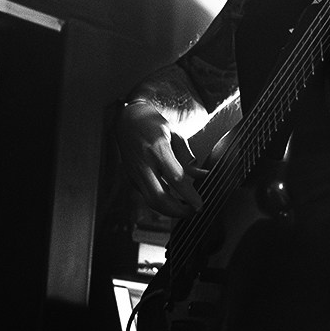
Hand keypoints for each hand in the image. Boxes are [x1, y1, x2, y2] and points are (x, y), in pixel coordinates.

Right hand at [118, 101, 203, 217]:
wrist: (126, 119)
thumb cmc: (153, 124)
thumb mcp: (175, 134)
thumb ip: (187, 157)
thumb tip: (203, 175)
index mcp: (158, 149)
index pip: (176, 178)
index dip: (189, 195)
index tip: (200, 205)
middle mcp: (144, 163)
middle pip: (159, 197)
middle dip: (178, 210)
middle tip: (194, 211)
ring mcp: (135, 172)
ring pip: (151, 201)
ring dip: (170, 211)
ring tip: (186, 209)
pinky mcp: (131, 178)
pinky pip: (147, 196)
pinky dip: (161, 202)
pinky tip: (173, 200)